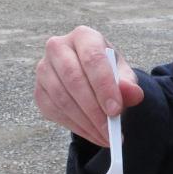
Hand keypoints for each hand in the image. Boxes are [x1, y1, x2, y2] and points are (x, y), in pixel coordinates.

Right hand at [34, 26, 143, 146]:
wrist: (90, 78)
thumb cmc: (108, 72)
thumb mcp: (123, 75)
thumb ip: (129, 83)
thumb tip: (133, 93)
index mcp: (83, 36)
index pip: (92, 59)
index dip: (104, 86)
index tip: (116, 111)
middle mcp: (58, 48)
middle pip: (73, 79)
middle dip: (94, 109)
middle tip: (111, 131)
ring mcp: (44, 69)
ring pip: (62, 99)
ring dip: (85, 122)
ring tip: (106, 137)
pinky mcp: (39, 91)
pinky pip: (55, 112)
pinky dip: (76, 126)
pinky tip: (93, 134)